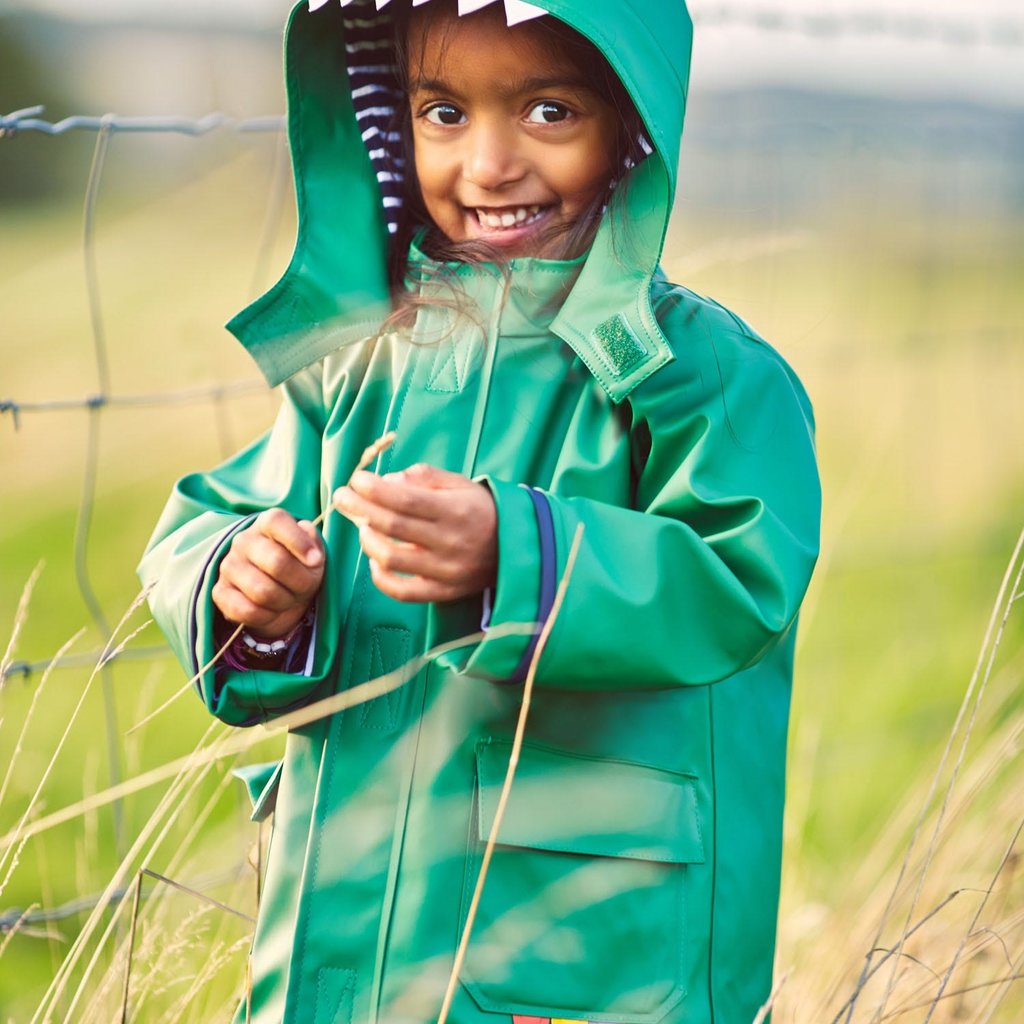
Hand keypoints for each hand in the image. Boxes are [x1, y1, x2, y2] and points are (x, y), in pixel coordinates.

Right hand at [212, 509, 324, 637]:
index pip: (276, 522)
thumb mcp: (314, 553)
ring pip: (263, 591)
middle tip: (304, 587)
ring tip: (288, 598)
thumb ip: (314, 542)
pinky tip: (271, 610)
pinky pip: (247, 610)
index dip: (299, 542)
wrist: (281, 595)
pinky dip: (267, 616)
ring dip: (284, 601)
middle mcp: (243, 540)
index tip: (316, 561)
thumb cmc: (299, 567)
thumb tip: (309, 540)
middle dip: (300, 582)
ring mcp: (228, 566)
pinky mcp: (220, 592)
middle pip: (277, 562)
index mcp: (267, 524)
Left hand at [333, 464, 496, 603]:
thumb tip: (387, 481)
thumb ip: (424, 477)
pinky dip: (381, 578)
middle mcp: (449, 541)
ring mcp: (445, 570)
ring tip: (361, 525)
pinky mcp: (443, 592)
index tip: (357, 480)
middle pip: (392, 526)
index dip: (374, 489)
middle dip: (359, 508)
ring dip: (366, 539)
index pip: (405, 499)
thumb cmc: (480, 510)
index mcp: (455, 510)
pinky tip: (374, 559)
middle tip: (342, 496)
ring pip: (391, 558)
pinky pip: (402, 592)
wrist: (515, 548)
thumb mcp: (459, 484)